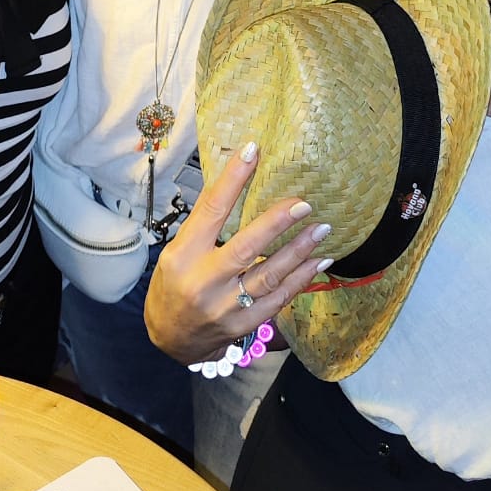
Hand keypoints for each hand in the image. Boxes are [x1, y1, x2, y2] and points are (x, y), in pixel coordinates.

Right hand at [144, 144, 331, 364]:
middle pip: (245, 247)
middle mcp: (204, 281)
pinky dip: (300, 279)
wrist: (169, 339)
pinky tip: (318, 262)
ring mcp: (225, 307)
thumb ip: (205, 226)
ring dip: (299, 251)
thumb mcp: (177, 251)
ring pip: (269, 276)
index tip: (253, 151)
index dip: (233, 179)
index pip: (211, 210)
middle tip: (303, 204)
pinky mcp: (243, 324)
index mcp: (184, 255)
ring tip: (322, 229)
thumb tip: (238, 184)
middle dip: (276, 223)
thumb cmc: (174, 285)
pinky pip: (278, 300)